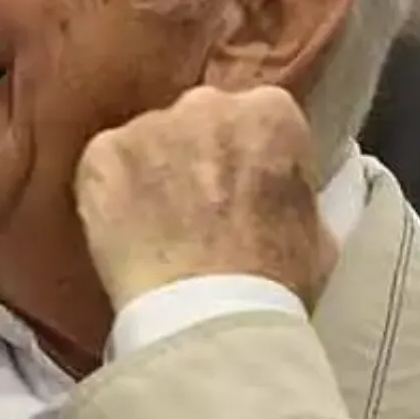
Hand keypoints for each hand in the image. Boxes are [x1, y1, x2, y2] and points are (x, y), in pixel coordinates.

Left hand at [74, 86, 332, 310]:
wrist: (211, 314)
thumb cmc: (276, 282)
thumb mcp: (317, 229)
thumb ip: (293, 189)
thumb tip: (281, 192)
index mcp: (271, 113)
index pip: (257, 118)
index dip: (248, 156)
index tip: (243, 189)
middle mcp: (208, 104)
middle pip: (199, 120)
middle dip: (198, 155)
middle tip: (199, 209)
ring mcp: (149, 126)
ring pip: (149, 141)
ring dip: (154, 173)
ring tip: (157, 227)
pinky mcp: (102, 155)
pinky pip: (105, 165)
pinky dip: (110, 192)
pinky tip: (124, 232)